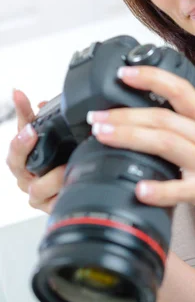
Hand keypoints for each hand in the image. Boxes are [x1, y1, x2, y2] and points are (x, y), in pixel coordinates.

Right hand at [6, 90, 65, 213]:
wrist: (71, 188)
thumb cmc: (52, 162)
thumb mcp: (42, 135)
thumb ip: (29, 115)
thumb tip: (17, 93)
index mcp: (21, 162)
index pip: (14, 150)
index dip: (20, 139)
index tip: (29, 128)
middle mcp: (26, 179)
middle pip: (19, 168)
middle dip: (29, 151)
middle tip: (40, 139)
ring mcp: (38, 196)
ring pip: (37, 189)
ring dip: (53, 177)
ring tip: (67, 167)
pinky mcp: (51, 208)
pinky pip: (54, 203)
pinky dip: (63, 194)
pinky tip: (73, 185)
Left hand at [87, 65, 194, 236]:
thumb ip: (187, 130)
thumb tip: (147, 122)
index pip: (180, 89)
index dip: (151, 78)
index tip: (124, 73)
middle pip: (165, 117)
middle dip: (126, 114)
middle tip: (97, 116)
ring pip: (168, 143)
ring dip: (131, 137)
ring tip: (103, 135)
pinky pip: (182, 189)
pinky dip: (159, 189)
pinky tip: (140, 189)